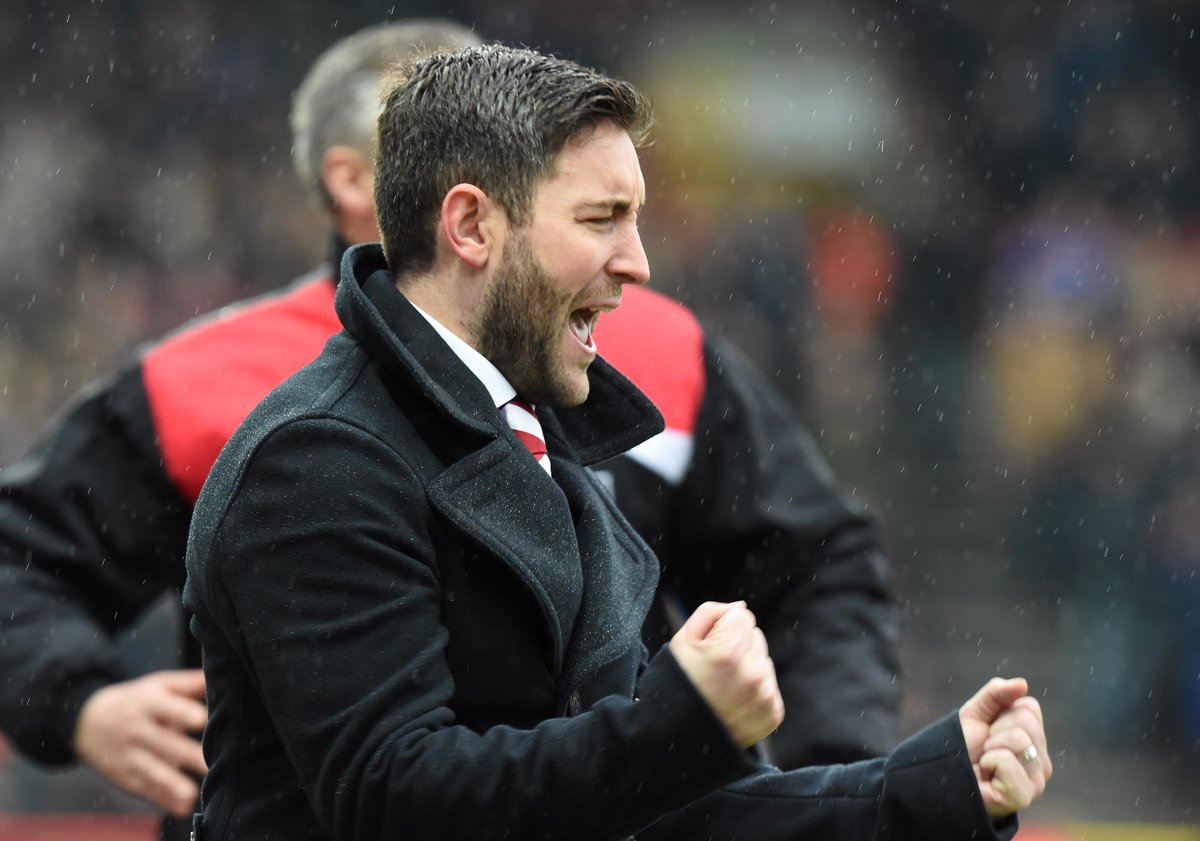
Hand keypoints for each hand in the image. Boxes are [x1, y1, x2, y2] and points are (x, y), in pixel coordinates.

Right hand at [74, 669, 208, 817]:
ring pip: (151, 770)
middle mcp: (136, 730)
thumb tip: (218, 676)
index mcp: (147, 703)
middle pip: (163, 743)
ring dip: (171, 783)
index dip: (182, 713)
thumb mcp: (157, 685)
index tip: (201, 719)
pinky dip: (163, 799)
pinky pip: (145, 788)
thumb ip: (188, 684)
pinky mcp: (126, 776)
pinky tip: (182, 808)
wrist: (88, 722)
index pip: (165, 707)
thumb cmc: (138, 700)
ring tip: (192, 793)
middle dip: (186, 754)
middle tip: (210, 764)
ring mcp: (129, 755)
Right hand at [669, 601, 783, 747]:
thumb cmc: (679, 683)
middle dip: (737, 646)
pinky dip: (756, 690)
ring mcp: (764, 695)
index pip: (742, 615)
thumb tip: (740, 607)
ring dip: (748, 668)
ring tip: (724, 688)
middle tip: (715, 670)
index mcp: (728, 650)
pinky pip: (770, 685)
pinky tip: (735, 701)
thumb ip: (712, 612)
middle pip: (755, 637)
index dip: (722, 628)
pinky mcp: (772, 713)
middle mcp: (751, 673)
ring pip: (763, 660)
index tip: (709, 648)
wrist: (679, 736)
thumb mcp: (682, 640)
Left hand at [958, 677, 1052, 817]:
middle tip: (984, 749)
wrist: (943, 779)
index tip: (989, 731)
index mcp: (1035, 740)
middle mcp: (1042, 762)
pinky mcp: (1023, 796)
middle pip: (1025, 720)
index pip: (1029, 707)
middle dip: (995, 729)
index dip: (1000, 713)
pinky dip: (988, 762)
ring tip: (984, 764)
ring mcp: (1036, 782)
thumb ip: (995, 695)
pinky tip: (986, 776)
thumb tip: (1022, 683)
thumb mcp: (975, 714)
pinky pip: (1006, 759)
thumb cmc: (963, 749)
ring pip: (1018, 739)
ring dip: (990, 747)